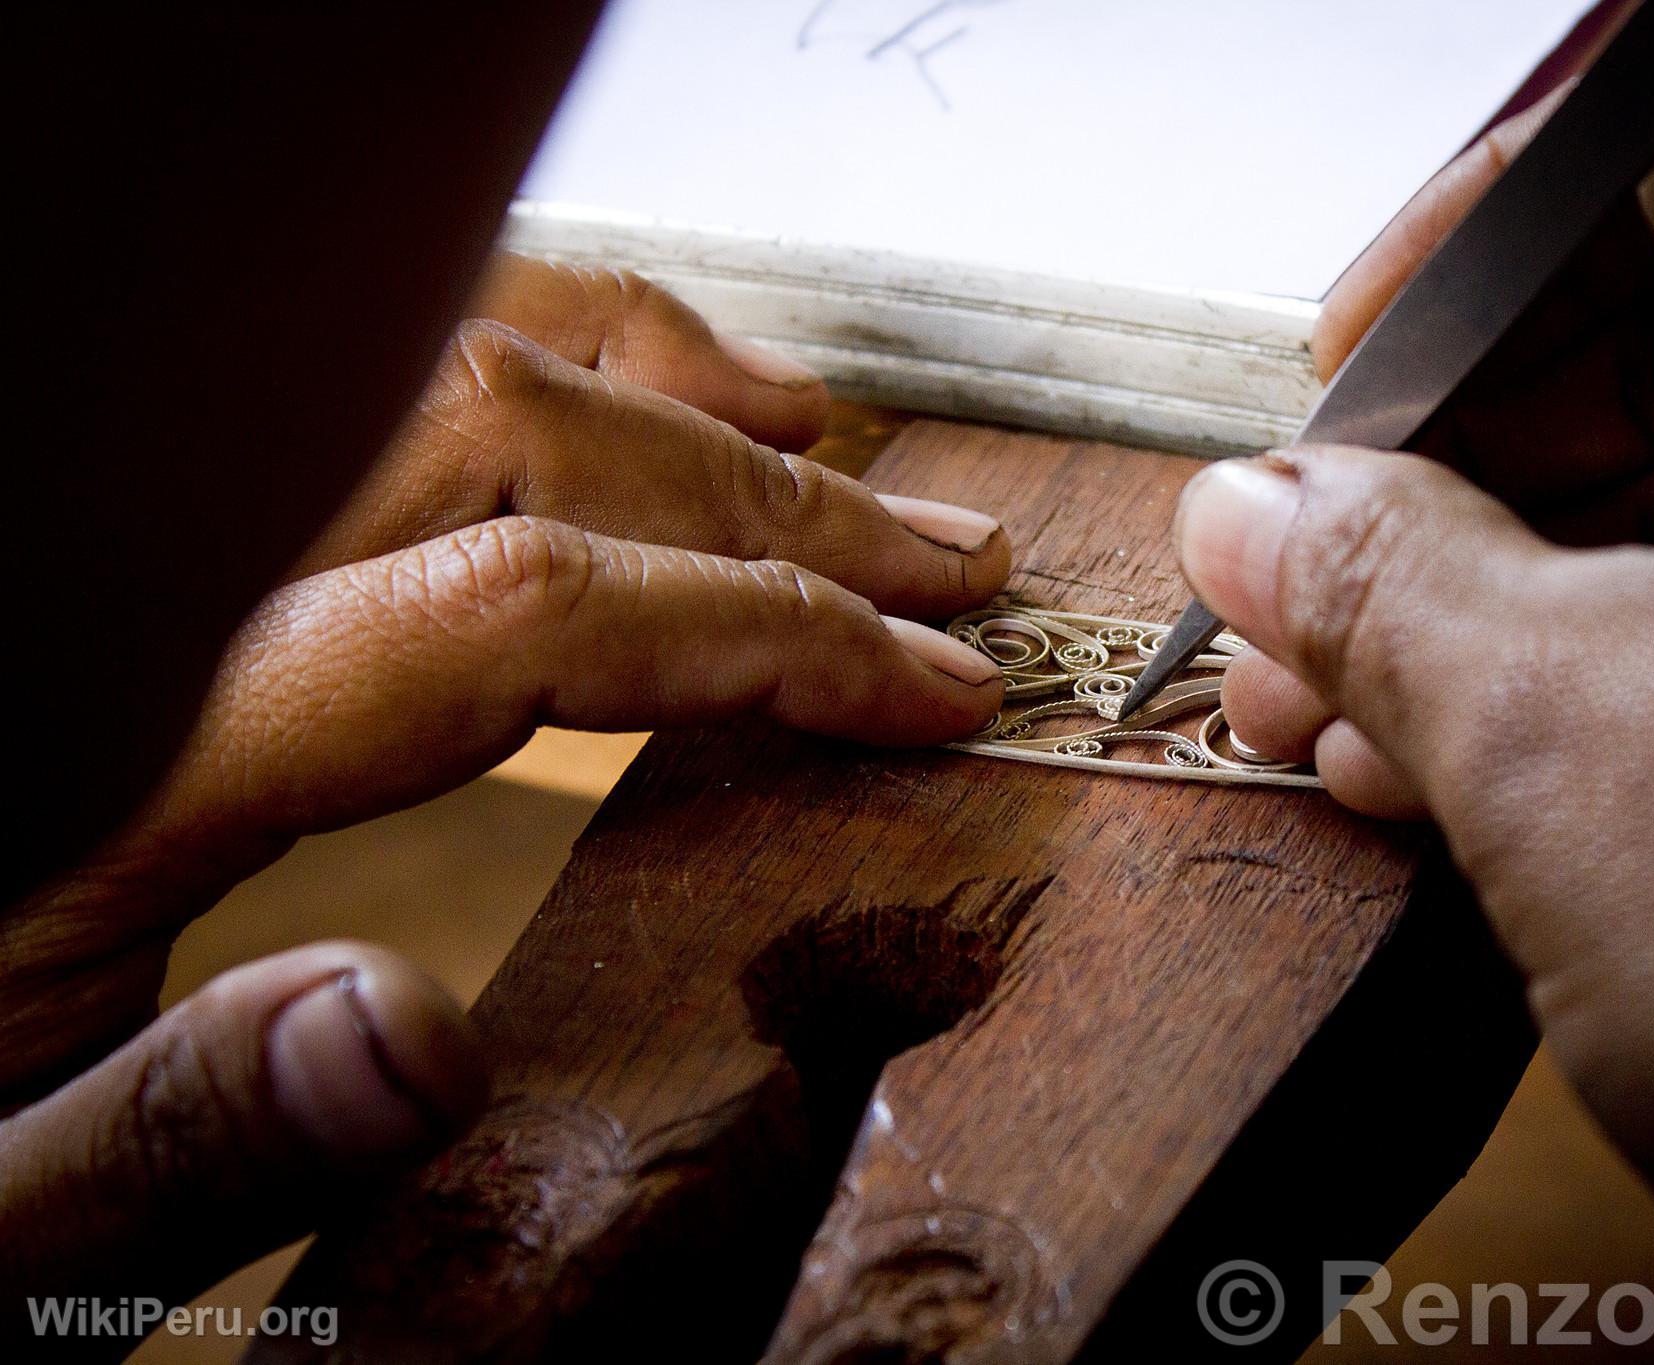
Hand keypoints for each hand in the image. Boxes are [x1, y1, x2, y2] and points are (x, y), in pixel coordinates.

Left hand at [0, 258, 1009, 1324]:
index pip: (514, 613)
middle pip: (508, 442)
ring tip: (843, 452)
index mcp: (101, 747)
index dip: (761, 632)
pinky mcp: (161, 539)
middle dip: (768, 505)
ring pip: (441, 354)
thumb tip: (407, 1051)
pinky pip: (370, 378)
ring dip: (669, 394)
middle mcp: (136, 587)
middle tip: (949, 571)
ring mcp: (148, 534)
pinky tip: (636, 392)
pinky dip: (538, 363)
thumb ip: (169, 1135)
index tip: (927, 686)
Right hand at [1178, 17, 1653, 1318]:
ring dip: (1519, 588)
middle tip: (1305, 600)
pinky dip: (1652, 654)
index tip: (1341, 379)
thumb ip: (1373, 579)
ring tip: (1351, 722)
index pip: (1645, 144)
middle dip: (1451, 477)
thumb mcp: (1549, 735)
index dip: (1455, 255)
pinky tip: (1485, 768)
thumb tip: (1251, 507)